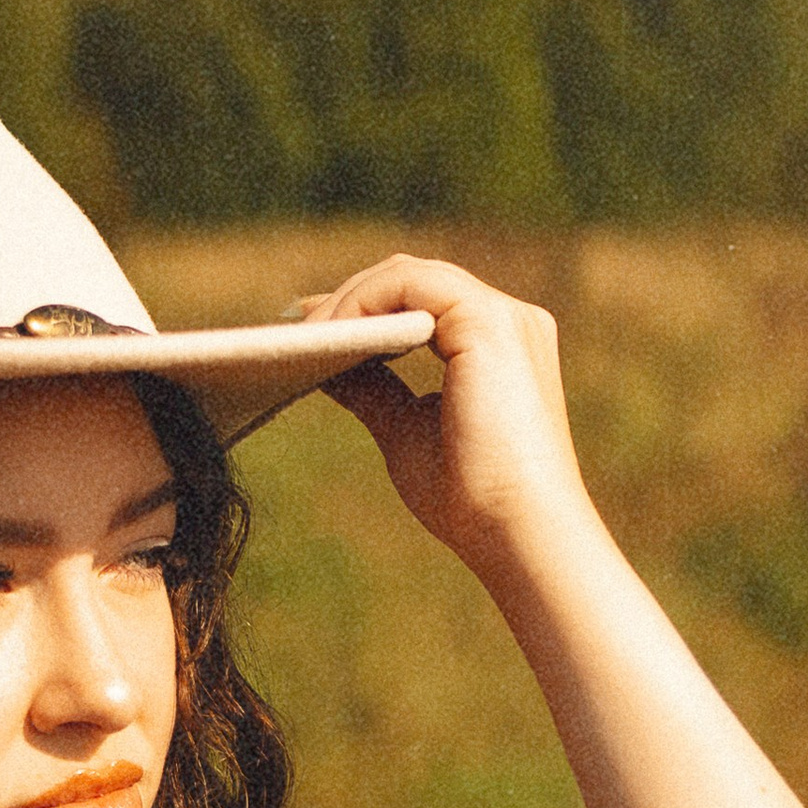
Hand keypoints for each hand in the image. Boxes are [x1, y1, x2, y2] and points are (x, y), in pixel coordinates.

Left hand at [294, 257, 598, 588]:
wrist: (516, 533)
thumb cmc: (469, 499)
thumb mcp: (404, 430)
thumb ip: (372, 389)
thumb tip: (326, 365)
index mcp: (498, 346)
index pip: (424, 301)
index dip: (362, 307)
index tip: (307, 329)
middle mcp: (509, 320)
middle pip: (414, 279)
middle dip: (348, 298)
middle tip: (291, 327)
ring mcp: (502, 316)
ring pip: (409, 275)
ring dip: (349, 299)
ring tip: (304, 337)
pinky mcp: (487, 321)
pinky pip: (410, 285)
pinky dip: (363, 302)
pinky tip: (331, 337)